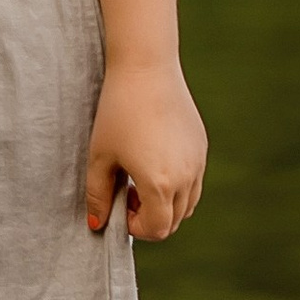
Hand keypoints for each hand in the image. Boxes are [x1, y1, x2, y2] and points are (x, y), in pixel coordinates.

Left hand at [83, 60, 206, 241]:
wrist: (146, 69)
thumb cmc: (117, 112)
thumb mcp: (100, 156)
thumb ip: (98, 195)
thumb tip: (97, 225)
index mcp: (159, 183)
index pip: (157, 230)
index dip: (136, 227)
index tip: (121, 205)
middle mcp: (185, 177)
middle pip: (174, 221)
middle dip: (150, 217)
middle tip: (129, 191)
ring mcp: (197, 162)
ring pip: (188, 204)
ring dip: (166, 203)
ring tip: (142, 176)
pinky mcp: (201, 146)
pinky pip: (194, 180)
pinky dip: (178, 184)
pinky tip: (156, 157)